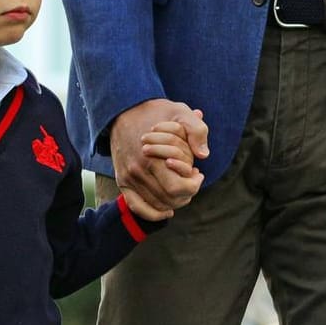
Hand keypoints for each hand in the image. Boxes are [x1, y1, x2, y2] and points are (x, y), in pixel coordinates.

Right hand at [110, 99, 209, 219]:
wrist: (123, 111)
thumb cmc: (155, 112)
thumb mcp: (180, 112)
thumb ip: (196, 131)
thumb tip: (203, 155)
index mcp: (152, 158)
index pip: (178, 188)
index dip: (194, 185)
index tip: (199, 173)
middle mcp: (137, 172)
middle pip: (169, 199)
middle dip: (187, 193)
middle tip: (192, 180)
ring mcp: (128, 178)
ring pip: (157, 205)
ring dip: (174, 202)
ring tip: (181, 187)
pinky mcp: (122, 181)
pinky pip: (137, 207)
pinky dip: (153, 214)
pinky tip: (167, 211)